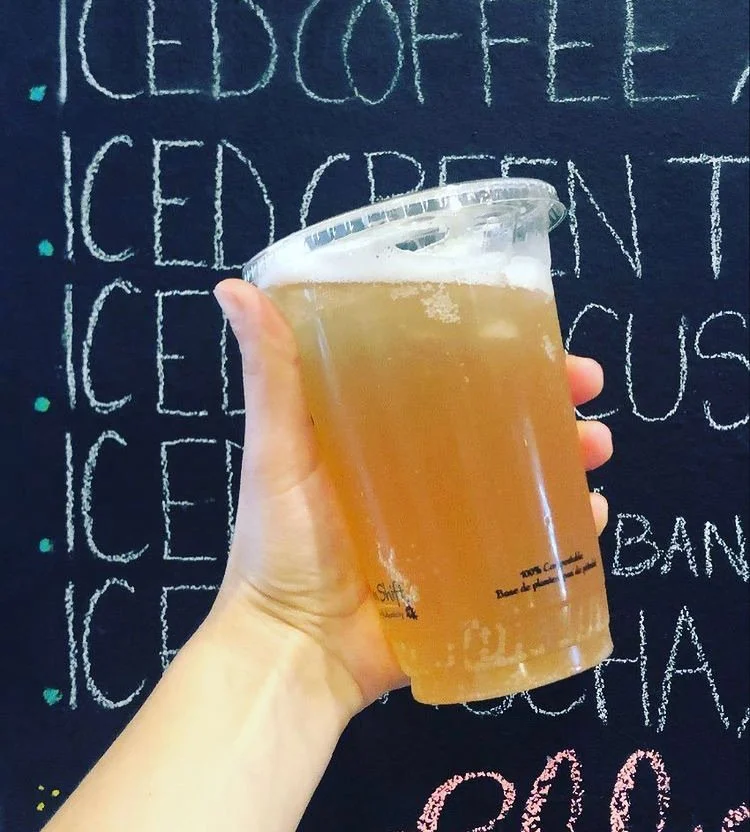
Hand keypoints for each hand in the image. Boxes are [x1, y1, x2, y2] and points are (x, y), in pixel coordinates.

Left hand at [212, 279, 612, 710]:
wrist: (297, 653)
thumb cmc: (281, 546)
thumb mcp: (278, 451)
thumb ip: (270, 376)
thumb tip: (235, 286)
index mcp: (380, 432)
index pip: (446, 375)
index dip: (493, 348)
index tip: (534, 330)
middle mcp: (420, 470)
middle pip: (497, 421)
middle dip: (549, 399)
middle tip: (586, 387)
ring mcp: (452, 523)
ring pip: (523, 477)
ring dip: (567, 457)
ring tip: (595, 447)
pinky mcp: (472, 572)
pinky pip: (530, 545)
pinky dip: (567, 528)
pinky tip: (593, 516)